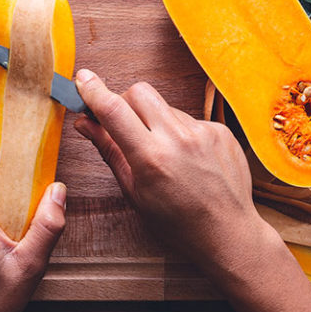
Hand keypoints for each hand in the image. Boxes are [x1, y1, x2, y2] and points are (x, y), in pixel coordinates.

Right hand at [74, 70, 275, 276]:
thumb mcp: (134, 192)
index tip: (82, 79)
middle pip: (139, 92)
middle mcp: (178, 139)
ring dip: (155, 121)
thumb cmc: (177, 222)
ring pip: (165, 106)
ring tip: (165, 155)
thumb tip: (85, 123)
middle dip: (125, 101)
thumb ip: (109, 151)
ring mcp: (203, 132)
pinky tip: (187, 159)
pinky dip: (180, 133)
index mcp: (151, 159)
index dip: (93, 91)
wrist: (227, 232)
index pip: (114, 111)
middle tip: (124, 125)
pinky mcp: (220, 130)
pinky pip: (189, 119)